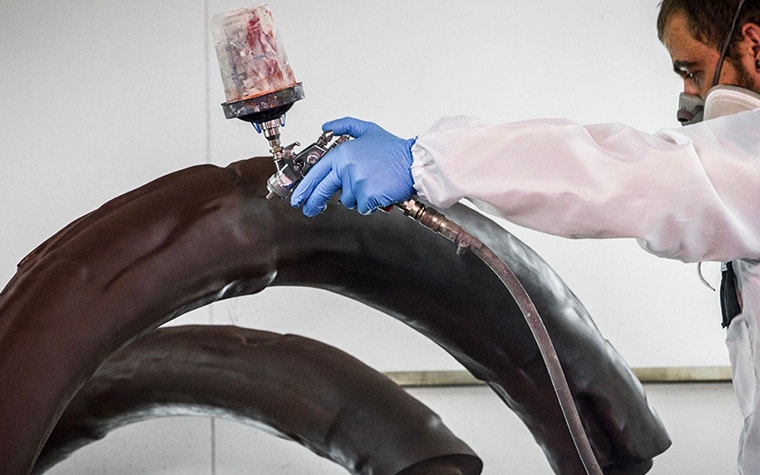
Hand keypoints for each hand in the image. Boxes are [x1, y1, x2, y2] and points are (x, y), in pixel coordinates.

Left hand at [290, 117, 414, 216]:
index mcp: (343, 153)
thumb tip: (326, 126)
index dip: (305, 187)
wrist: (414, 162)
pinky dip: (370, 204)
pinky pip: (362, 207)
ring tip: (372, 185)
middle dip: (314, 203)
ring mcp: (357, 183)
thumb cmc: (394, 149)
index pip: (317, 173)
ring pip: (348, 201)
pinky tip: (379, 192)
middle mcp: (347, 168)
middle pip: (323, 191)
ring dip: (358, 197)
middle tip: (310, 209)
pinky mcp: (368, 196)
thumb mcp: (367, 130)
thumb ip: (345, 125)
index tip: (298, 197)